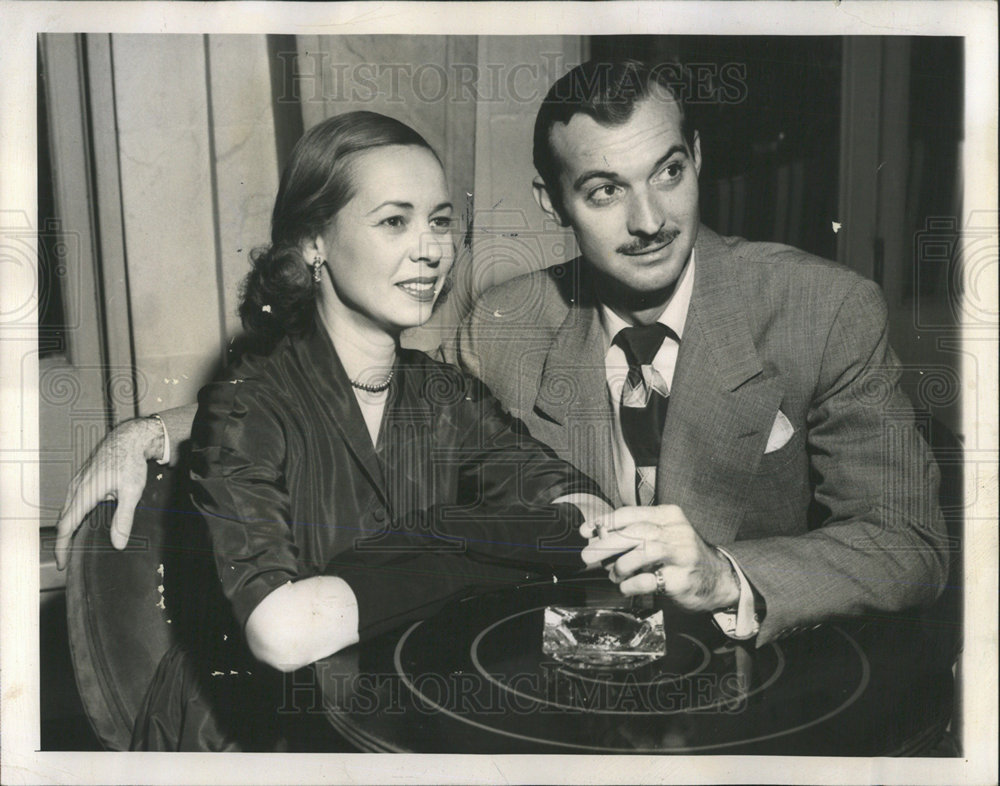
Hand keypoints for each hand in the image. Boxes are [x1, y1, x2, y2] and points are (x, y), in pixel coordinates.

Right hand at [54, 417, 162, 569]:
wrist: (128, 438)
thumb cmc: (130, 462)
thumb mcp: (131, 492)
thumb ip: (123, 518)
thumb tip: (118, 544)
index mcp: (85, 493)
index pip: (67, 526)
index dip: (62, 547)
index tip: (62, 563)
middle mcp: (76, 488)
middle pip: (63, 520)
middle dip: (63, 542)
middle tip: (66, 561)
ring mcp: (77, 483)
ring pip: (66, 510)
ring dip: (66, 529)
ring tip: (71, 547)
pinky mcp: (81, 479)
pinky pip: (71, 502)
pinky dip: (71, 516)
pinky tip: (79, 523)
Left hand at [579, 505, 739, 611]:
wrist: (718, 579)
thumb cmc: (681, 556)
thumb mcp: (662, 535)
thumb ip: (634, 533)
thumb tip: (596, 537)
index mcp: (668, 515)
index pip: (631, 513)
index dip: (605, 522)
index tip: (586, 531)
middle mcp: (676, 531)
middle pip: (634, 532)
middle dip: (605, 544)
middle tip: (587, 556)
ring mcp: (681, 554)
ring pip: (642, 553)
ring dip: (620, 566)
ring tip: (614, 575)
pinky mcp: (681, 579)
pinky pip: (647, 580)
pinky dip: (630, 584)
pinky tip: (626, 587)